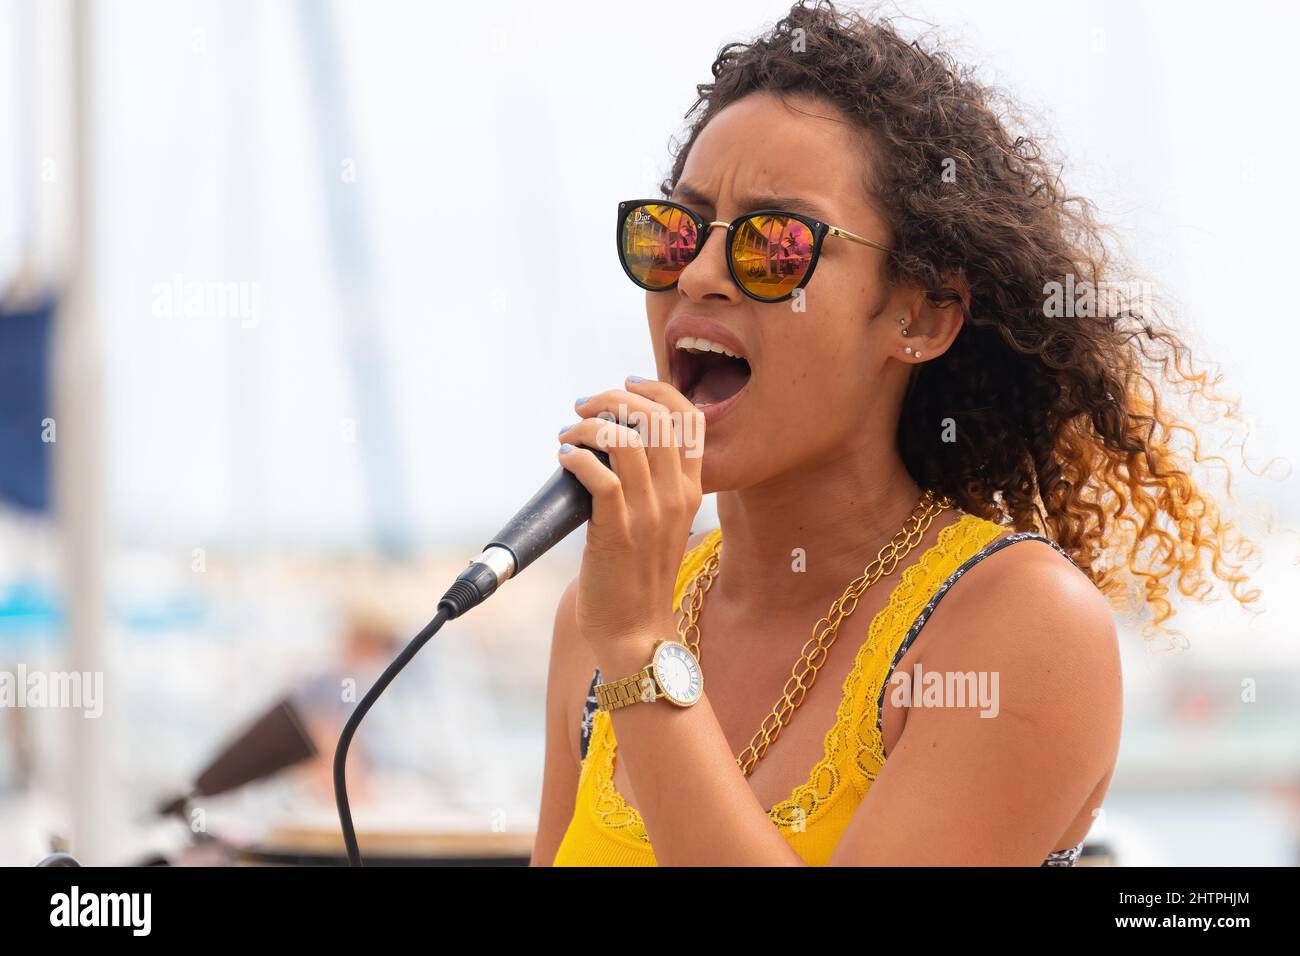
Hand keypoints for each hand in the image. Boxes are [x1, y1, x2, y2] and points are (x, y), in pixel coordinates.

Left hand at [557, 376, 705, 656]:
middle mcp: (675, 496)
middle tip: (584, 406)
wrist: (636, 632)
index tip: (626, 385)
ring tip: (569, 434)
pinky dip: (576, 457)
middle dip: (614, 399)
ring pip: (625, 439)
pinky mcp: (617, 531)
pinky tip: (564, 460)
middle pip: (655, 418)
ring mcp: (648, 513)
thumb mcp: (661, 523)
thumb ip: (652, 484)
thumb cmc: (639, 576)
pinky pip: (599, 474)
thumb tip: (616, 440)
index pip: (690, 419)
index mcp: (691, 490)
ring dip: (589, 425)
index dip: (658, 390)